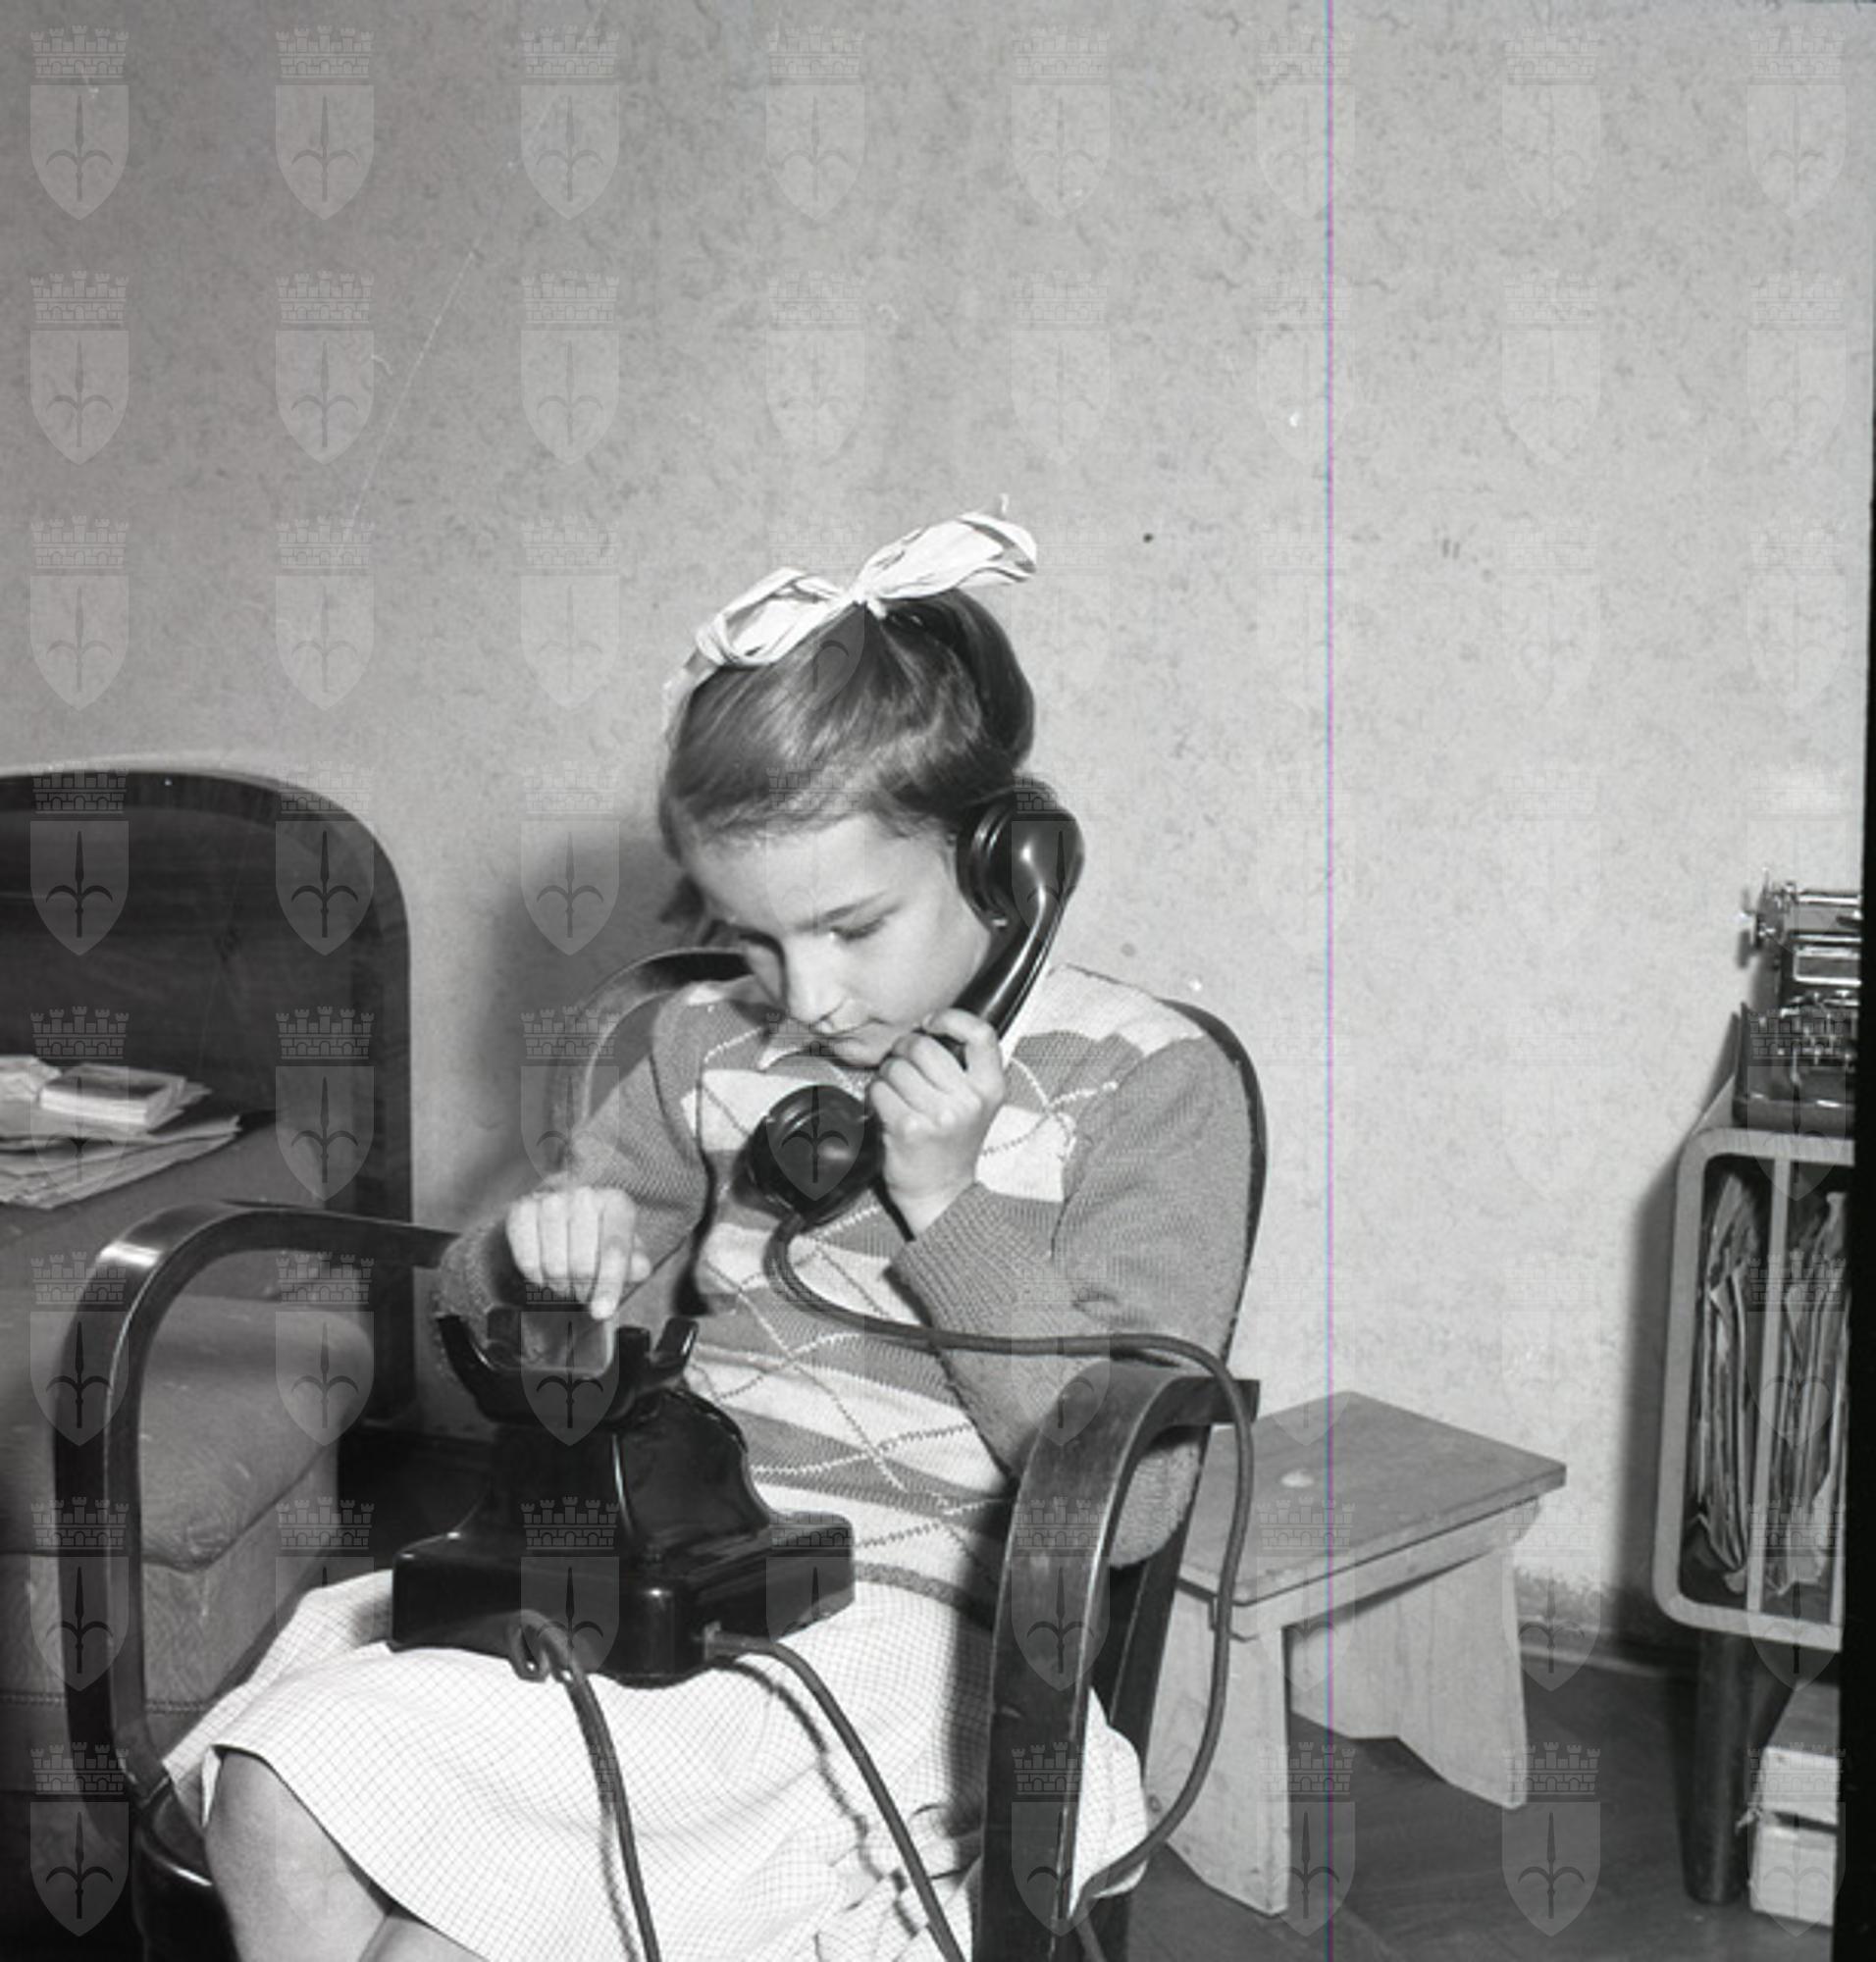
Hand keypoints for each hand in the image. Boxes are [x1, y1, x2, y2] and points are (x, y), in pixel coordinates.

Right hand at [505, 1186, 652, 1321]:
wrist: (562, 1213)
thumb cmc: (598, 1236)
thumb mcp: (625, 1249)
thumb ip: (635, 1263)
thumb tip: (638, 1269)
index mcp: (617, 1203)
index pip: (614, 1250)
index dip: (608, 1284)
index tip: (601, 1312)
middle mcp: (585, 1196)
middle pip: (582, 1266)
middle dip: (584, 1290)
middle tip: (585, 1291)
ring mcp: (551, 1200)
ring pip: (554, 1267)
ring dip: (561, 1286)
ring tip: (567, 1280)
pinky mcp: (522, 1209)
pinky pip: (527, 1261)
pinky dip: (537, 1277)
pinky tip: (546, 1272)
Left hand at [868, 1008, 1005, 1234]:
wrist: (941, 1192)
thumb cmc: (953, 1143)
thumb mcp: (976, 1103)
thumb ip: (964, 1068)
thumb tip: (927, 1027)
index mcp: (991, 1088)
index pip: (980, 1034)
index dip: (951, 1018)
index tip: (931, 1024)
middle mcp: (969, 1101)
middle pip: (924, 1046)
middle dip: (904, 1051)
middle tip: (903, 1066)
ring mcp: (940, 1115)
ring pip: (897, 1067)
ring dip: (887, 1075)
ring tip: (895, 1092)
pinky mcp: (909, 1128)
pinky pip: (879, 1090)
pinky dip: (875, 1095)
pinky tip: (885, 1108)